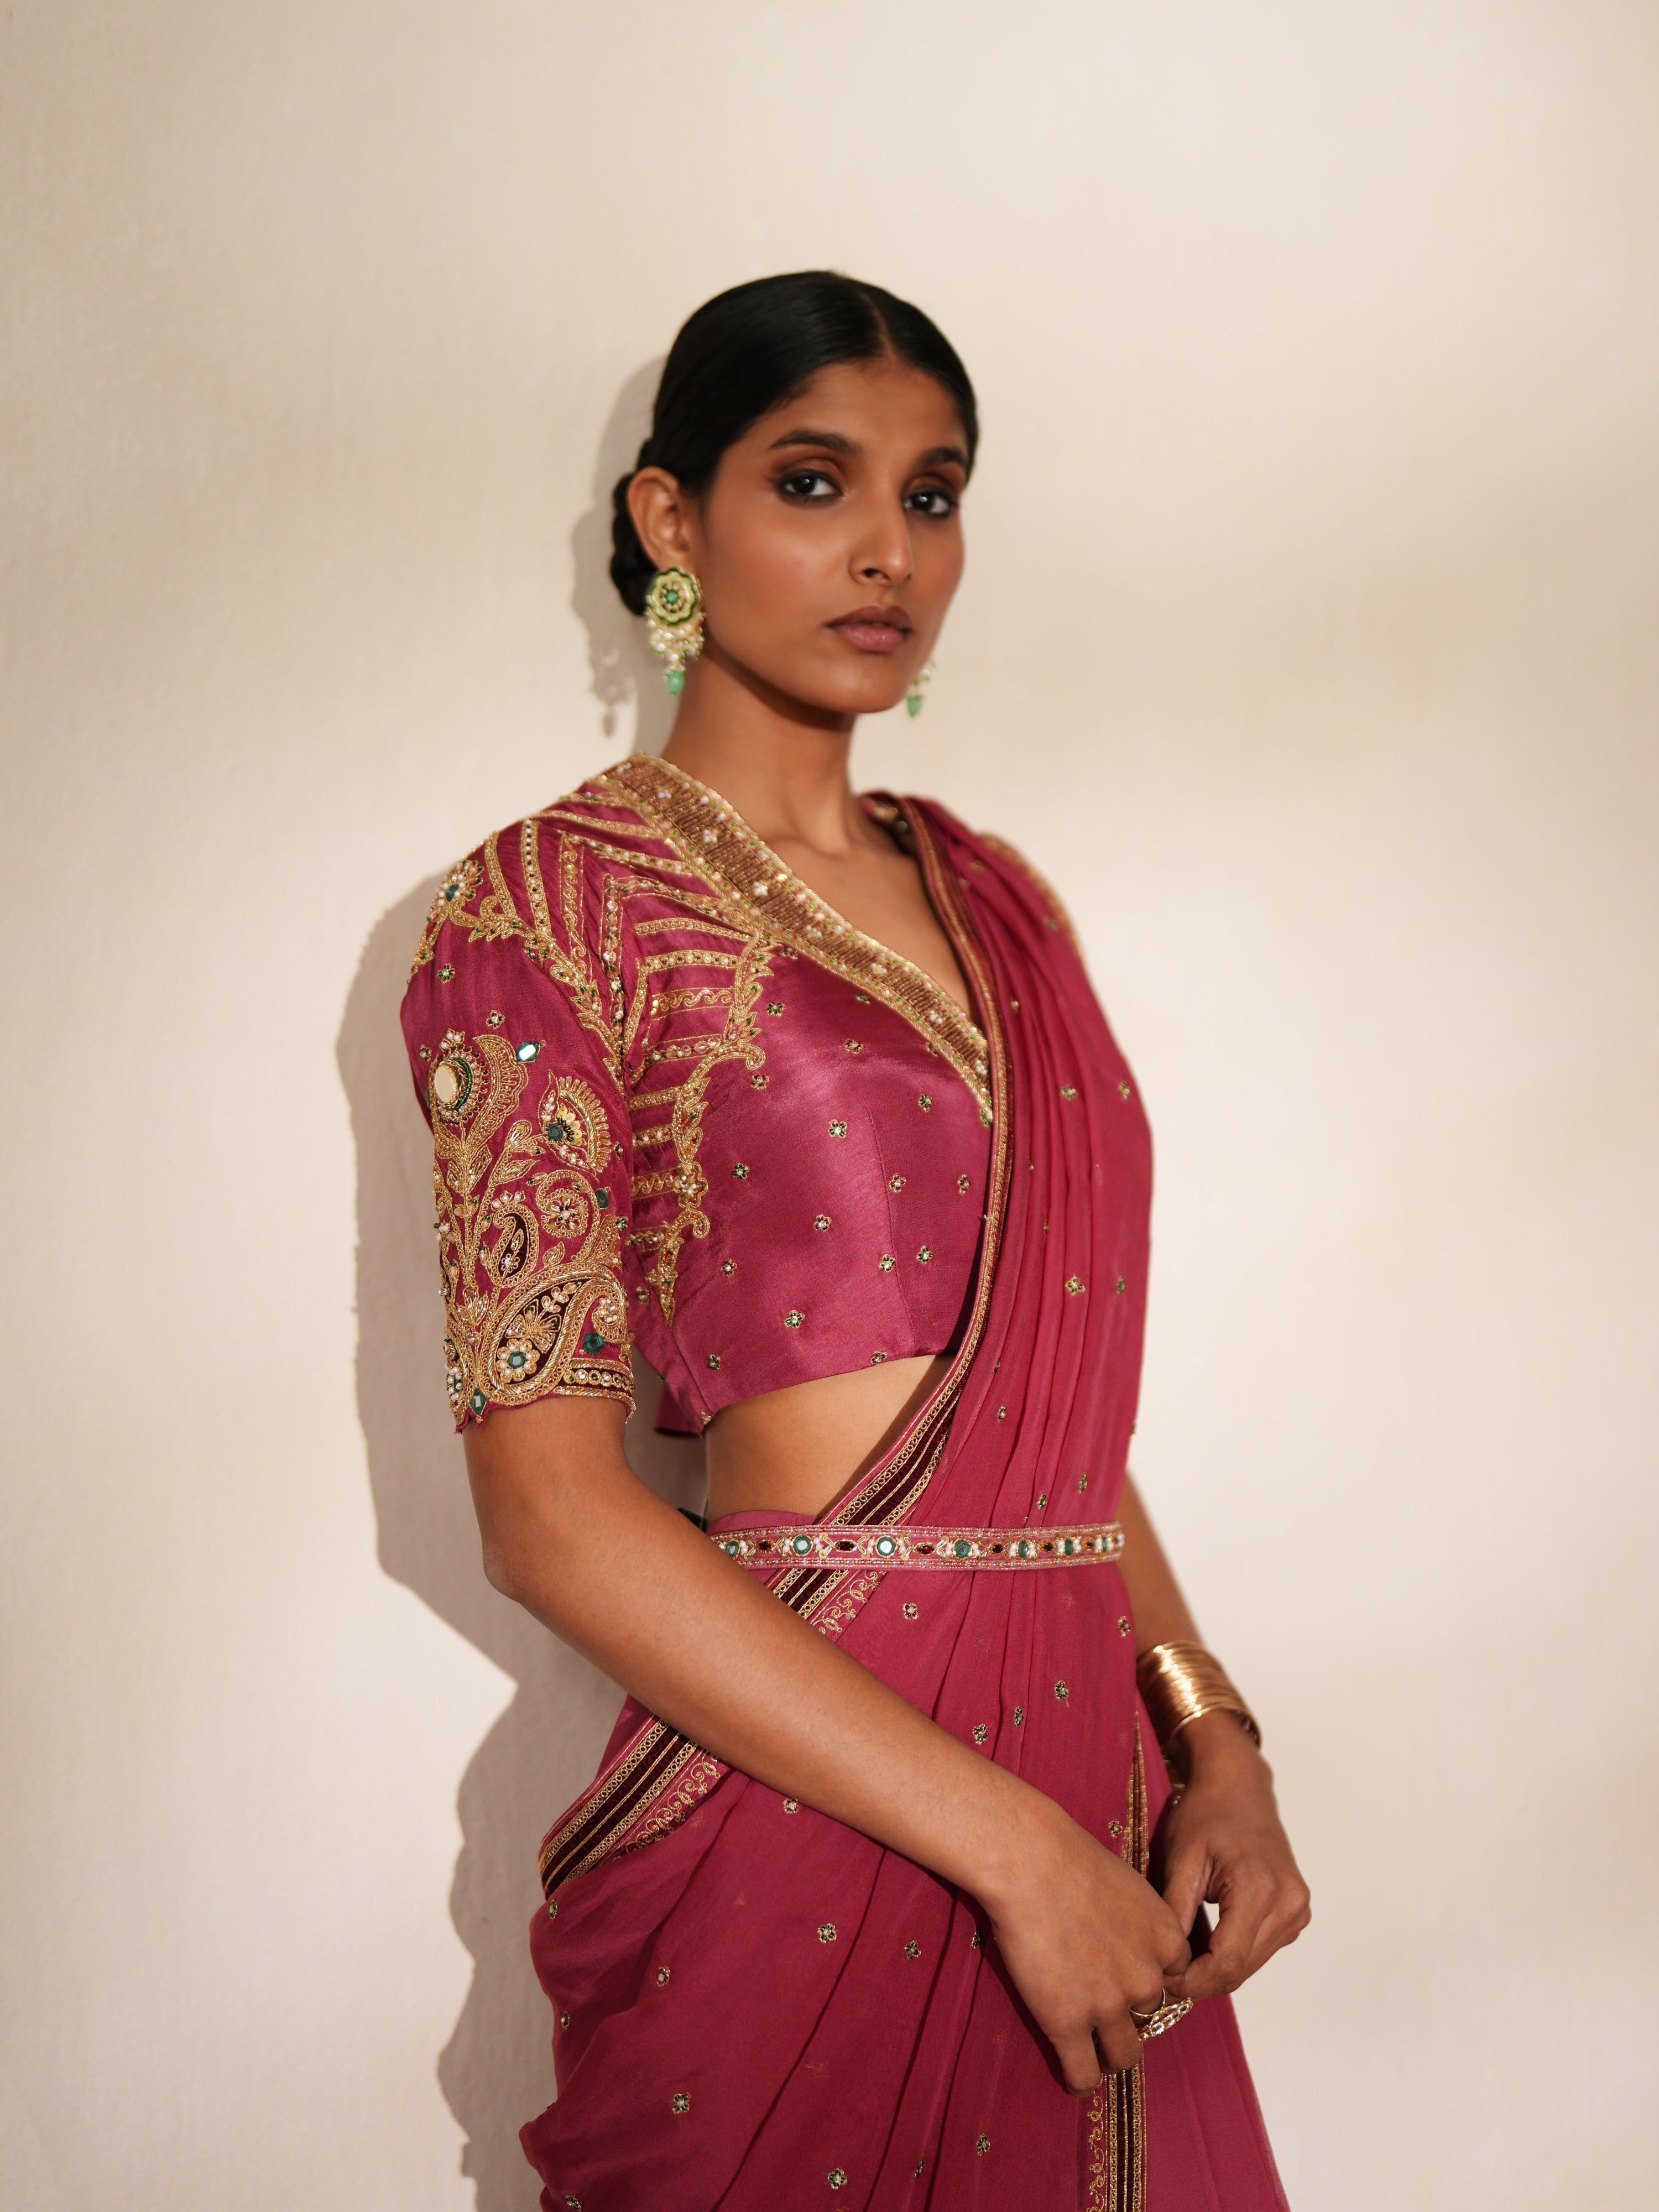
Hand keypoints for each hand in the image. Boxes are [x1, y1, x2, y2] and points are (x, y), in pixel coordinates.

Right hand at [981, 1794, 1194, 2088]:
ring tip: (1088, 2047)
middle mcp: (1146, 1979)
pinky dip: (1080, 2078)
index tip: (1123, 1981)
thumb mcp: (1128, 1885)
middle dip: (1125, 2015)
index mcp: (1166, 1941)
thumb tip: (1125, 1939)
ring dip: (1107, 2053)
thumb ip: (1138, 1923)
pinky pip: (1083, 2073)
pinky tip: (1072, 2072)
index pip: (1171, 1981)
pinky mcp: (1067, 2023)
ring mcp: (1108, 2006)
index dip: (1144, 1982)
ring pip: (1122, 2055)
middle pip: (1147, 2018)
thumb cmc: (1069, 1859)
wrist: (1030, 1862)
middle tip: (1096, 2005)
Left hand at [1158, 1714, 1310, 2001]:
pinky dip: (1233, 1953)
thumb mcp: (1181, 1858)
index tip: (1161, 1980)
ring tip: (1181, 1955)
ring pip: (1251, 1965)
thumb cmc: (1206, 1813)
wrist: (1239, 1786)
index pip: (1227, 1962)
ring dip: (1216, 1969)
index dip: (1192, 1982)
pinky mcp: (1296, 1912)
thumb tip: (1166, 1965)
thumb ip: (1174, 1912)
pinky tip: (1206, 1940)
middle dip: (1201, 1980)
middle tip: (1164, 1971)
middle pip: (1241, 1970)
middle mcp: (1288, 1903)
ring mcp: (1297, 1910)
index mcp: (1259, 1887)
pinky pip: (1261, 1949)